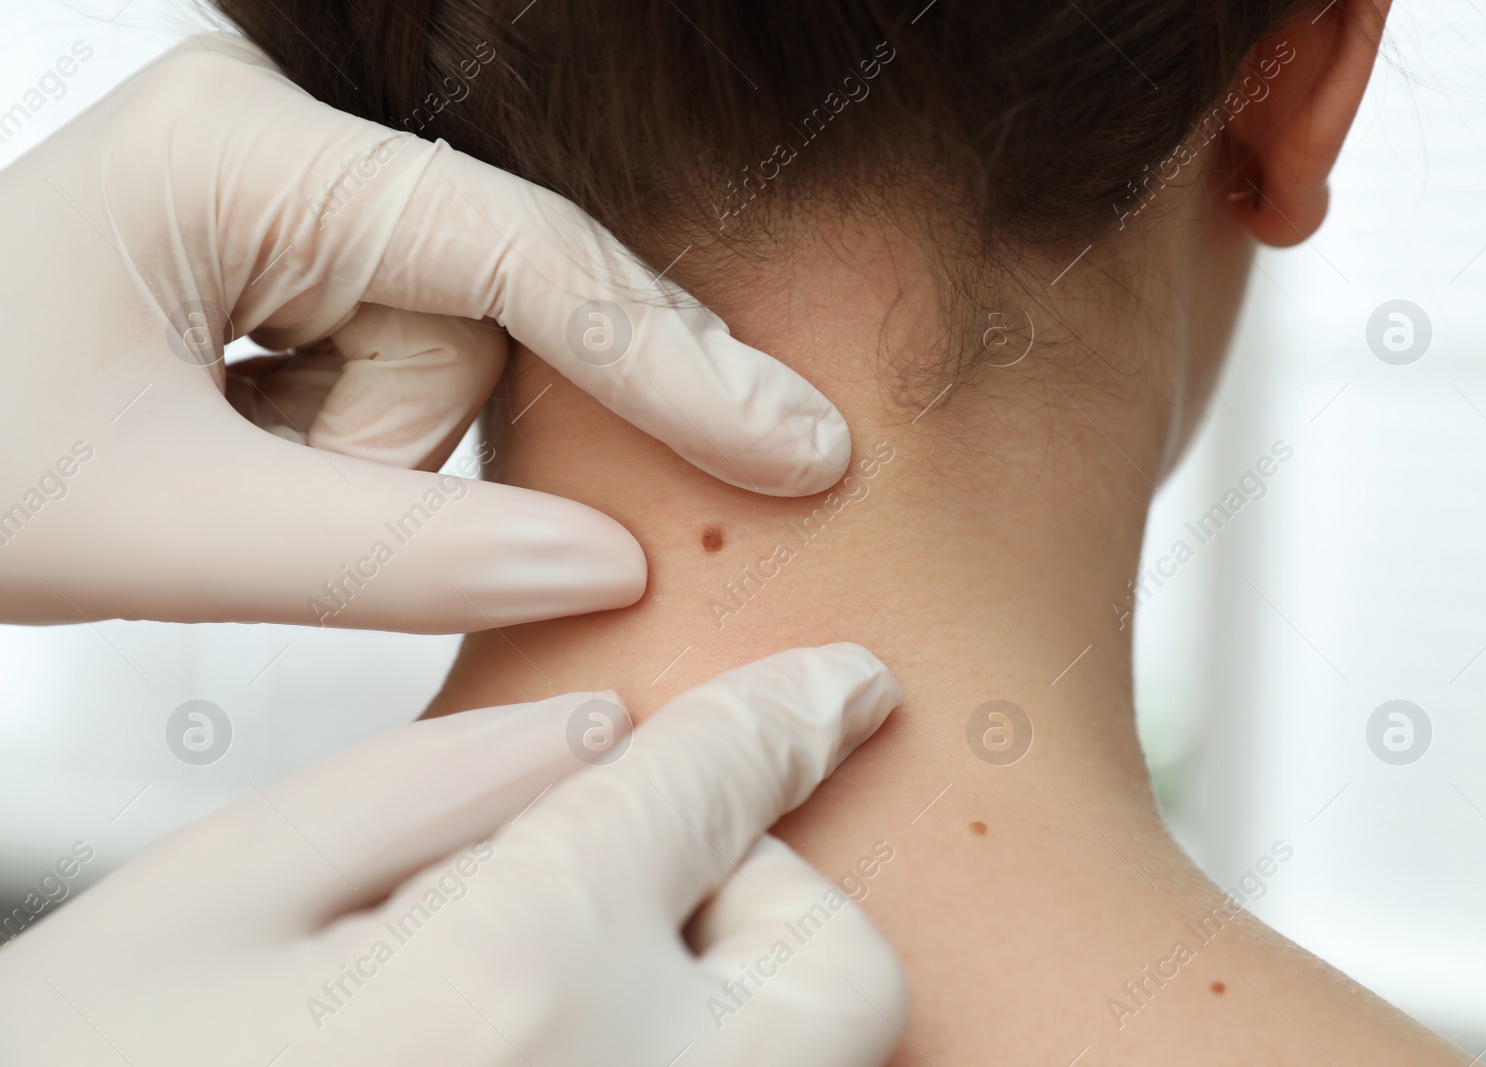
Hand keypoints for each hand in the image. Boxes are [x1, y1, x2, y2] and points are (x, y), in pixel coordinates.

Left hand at [0, 33, 849, 630]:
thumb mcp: (165, 528)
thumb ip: (403, 557)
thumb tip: (611, 564)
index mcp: (248, 146)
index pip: (519, 254)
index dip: (671, 359)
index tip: (798, 444)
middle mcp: (287, 143)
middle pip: (486, 309)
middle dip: (407, 439)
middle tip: (272, 479)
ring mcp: (294, 196)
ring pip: (451, 357)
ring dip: (366, 459)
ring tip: (224, 471)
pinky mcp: (298, 261)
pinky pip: (406, 370)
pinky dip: (360, 449)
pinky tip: (250, 452)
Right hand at [0, 644, 906, 1065]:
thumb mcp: (208, 907)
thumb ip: (420, 789)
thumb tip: (593, 736)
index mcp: (510, 980)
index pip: (712, 789)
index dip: (785, 715)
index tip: (839, 688)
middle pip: (842, 967)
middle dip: (776, 891)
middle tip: (640, 892)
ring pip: (815, 1066)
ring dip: (742, 1001)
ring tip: (573, 997)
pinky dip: (696, 1062)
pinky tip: (561, 1053)